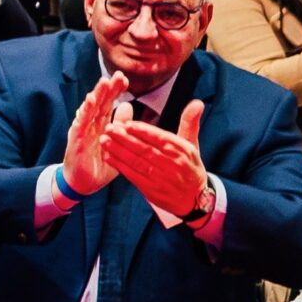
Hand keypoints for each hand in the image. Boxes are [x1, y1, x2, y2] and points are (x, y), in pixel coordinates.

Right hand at [62, 68, 128, 195]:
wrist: (83, 183)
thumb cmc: (98, 163)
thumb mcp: (115, 143)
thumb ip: (121, 125)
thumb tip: (128, 105)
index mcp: (101, 124)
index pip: (109, 103)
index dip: (115, 91)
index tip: (125, 79)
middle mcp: (90, 124)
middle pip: (100, 102)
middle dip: (108, 88)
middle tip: (118, 74)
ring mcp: (82, 130)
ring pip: (90, 109)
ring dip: (96, 95)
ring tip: (103, 82)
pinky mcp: (76, 140)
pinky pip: (80, 123)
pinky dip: (85, 112)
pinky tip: (89, 101)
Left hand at [101, 98, 210, 219]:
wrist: (194, 198)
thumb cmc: (189, 166)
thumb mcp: (192, 144)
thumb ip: (189, 122)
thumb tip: (197, 102)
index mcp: (182, 150)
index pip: (160, 138)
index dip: (143, 131)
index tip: (127, 123)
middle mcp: (172, 164)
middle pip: (146, 150)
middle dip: (125, 138)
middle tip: (109, 128)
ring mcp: (161, 178)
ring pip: (137, 162)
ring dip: (119, 151)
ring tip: (104, 140)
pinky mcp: (151, 189)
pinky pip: (133, 176)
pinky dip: (120, 166)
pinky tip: (108, 157)